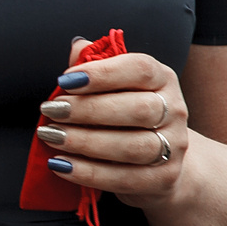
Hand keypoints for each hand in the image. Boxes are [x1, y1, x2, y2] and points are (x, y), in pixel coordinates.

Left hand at [36, 39, 188, 203]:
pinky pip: (125, 178)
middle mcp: (175, 110)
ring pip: (133, 146)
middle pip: (138, 109)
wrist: (159, 161)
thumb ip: (95, 64)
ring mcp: (174, 146)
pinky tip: (60, 164)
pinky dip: (89, 173)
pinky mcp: (163, 178)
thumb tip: (78, 47)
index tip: (65, 80)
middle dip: (88, 110)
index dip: (103, 73)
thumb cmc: (124, 114)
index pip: (140, 69)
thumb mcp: (113, 86)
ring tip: (51, 137)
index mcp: (162, 79)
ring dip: (86, 142)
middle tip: (51, 110)